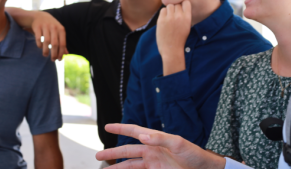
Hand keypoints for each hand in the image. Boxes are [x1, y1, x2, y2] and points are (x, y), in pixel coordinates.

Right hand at [33, 12, 67, 60]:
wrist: (40, 16)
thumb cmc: (52, 27)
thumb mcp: (59, 32)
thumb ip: (62, 42)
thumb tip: (66, 54)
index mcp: (61, 29)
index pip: (62, 43)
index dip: (61, 53)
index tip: (59, 59)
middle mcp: (54, 27)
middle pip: (55, 44)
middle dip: (54, 53)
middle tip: (53, 60)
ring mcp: (45, 26)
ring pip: (46, 41)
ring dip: (46, 50)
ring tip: (45, 55)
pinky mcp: (37, 27)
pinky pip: (38, 38)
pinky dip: (39, 44)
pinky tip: (40, 47)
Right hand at [96, 124, 225, 168]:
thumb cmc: (194, 154)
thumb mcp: (178, 143)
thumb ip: (160, 138)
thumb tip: (142, 135)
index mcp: (155, 139)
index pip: (134, 131)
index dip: (121, 128)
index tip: (107, 126)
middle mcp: (151, 150)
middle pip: (127, 151)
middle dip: (112, 153)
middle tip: (97, 155)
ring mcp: (153, 162)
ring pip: (130, 165)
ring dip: (118, 167)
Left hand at [156, 1, 191, 75]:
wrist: (172, 49)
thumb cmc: (180, 39)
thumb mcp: (187, 26)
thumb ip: (184, 16)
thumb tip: (180, 6)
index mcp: (187, 18)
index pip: (186, 2)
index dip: (183, 4)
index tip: (182, 9)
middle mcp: (179, 16)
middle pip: (177, 4)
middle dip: (176, 8)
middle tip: (174, 16)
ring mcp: (169, 18)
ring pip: (169, 6)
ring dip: (169, 10)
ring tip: (169, 18)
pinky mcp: (161, 20)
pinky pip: (162, 10)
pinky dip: (163, 13)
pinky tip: (165, 20)